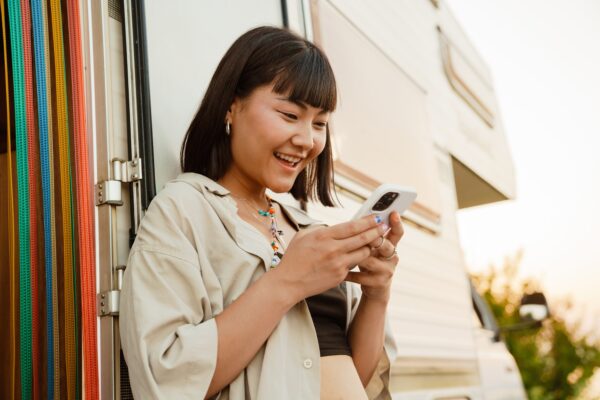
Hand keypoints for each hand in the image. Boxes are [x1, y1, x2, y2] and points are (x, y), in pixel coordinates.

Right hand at [273, 214, 387, 300]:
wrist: (288, 282)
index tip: (376, 216)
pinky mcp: (340, 276)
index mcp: (323, 236)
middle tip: (384, 226)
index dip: (367, 221)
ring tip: (376, 241)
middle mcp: (333, 249)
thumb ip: (320, 230)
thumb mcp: (303, 236)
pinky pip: (355, 265)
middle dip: (376, 231)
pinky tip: (362, 255)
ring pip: (364, 253)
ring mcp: (337, 264)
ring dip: (371, 246)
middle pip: (362, 238)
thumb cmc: (294, 258)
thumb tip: (334, 227)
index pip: (352, 226)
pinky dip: (359, 259)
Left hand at [345, 211, 403, 302]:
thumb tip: (359, 219)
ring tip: (344, 253)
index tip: (393, 213)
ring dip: (356, 256)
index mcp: (390, 245)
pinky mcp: (378, 282)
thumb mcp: (372, 249)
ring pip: (370, 260)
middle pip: (386, 245)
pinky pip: (361, 276)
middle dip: (374, 238)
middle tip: (365, 234)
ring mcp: (386, 270)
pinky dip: (348, 273)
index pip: (397, 233)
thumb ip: (368, 236)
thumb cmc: (370, 263)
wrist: (375, 289)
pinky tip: (339, 270)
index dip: (397, 223)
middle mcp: (392, 257)